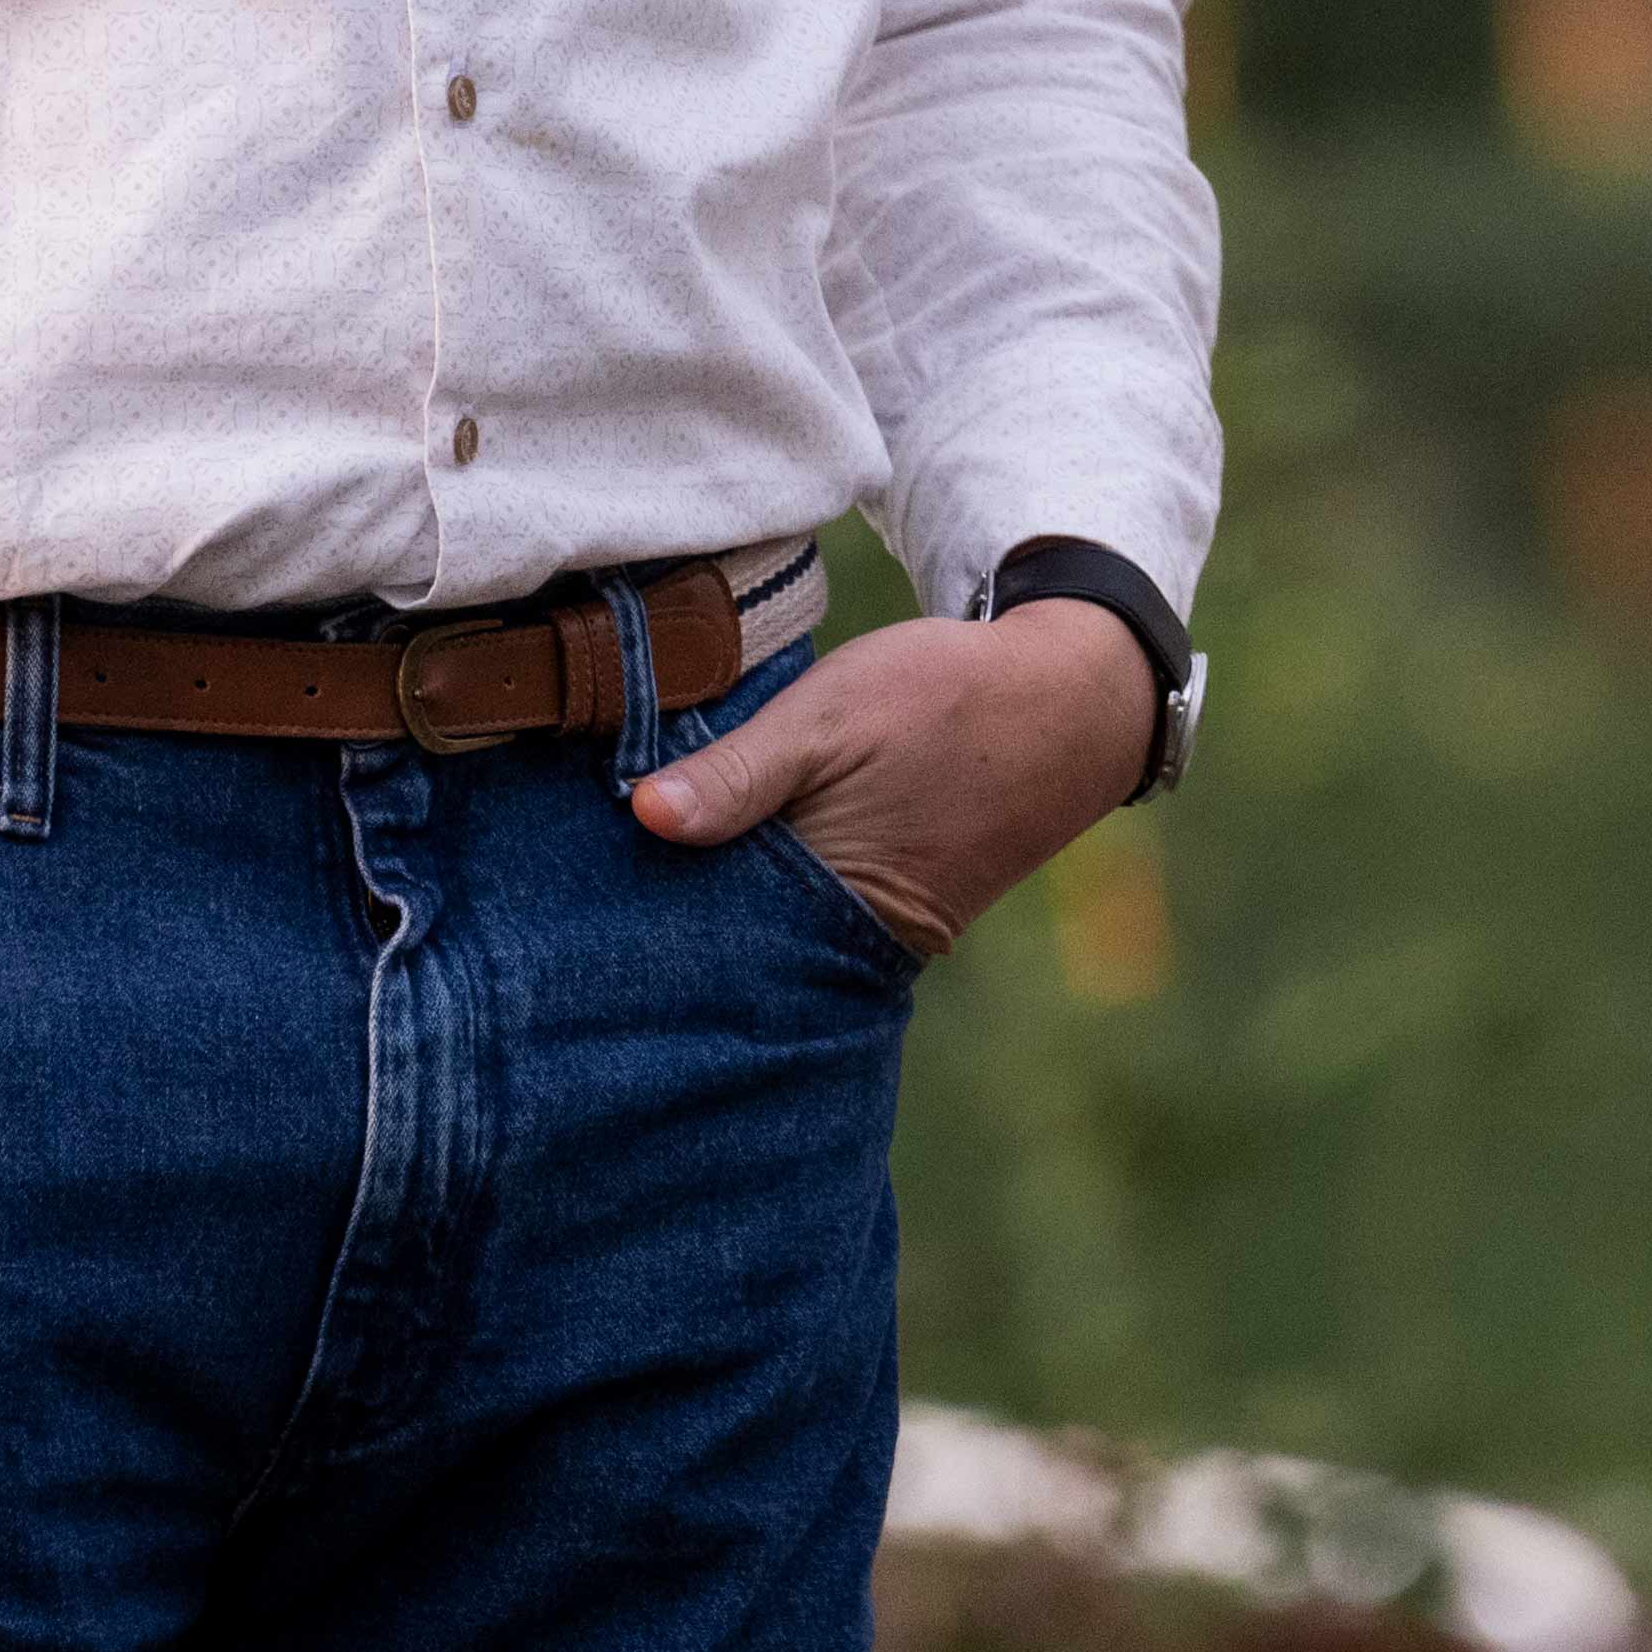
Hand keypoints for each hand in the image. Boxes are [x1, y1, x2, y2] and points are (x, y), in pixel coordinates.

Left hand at [623, 604, 1150, 955]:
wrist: (1072, 701)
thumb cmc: (946, 699)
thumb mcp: (831, 715)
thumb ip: (740, 771)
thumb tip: (643, 815)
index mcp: (830, 900)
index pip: (706, 941)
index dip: (642, 919)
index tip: (579, 897)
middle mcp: (850, 941)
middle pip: (729, 951)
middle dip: (667, 921)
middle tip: (585, 889)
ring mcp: (874, 933)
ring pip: (763, 934)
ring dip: (712, 903)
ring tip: (635, 869)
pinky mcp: (890, 910)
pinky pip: (802, 917)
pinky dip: (760, 892)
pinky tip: (713, 857)